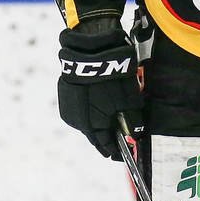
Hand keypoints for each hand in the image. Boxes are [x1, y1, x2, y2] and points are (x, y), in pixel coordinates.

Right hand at [58, 13, 141, 160]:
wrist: (91, 48)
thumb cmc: (113, 76)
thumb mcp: (130, 100)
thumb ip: (133, 121)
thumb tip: (134, 134)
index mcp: (92, 125)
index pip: (104, 145)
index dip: (115, 149)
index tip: (124, 153)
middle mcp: (76, 120)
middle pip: (93, 133)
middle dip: (106, 135)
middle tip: (117, 135)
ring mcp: (68, 106)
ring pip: (85, 120)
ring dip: (96, 120)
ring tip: (110, 118)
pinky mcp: (65, 92)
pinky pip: (79, 107)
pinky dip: (89, 107)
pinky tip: (99, 102)